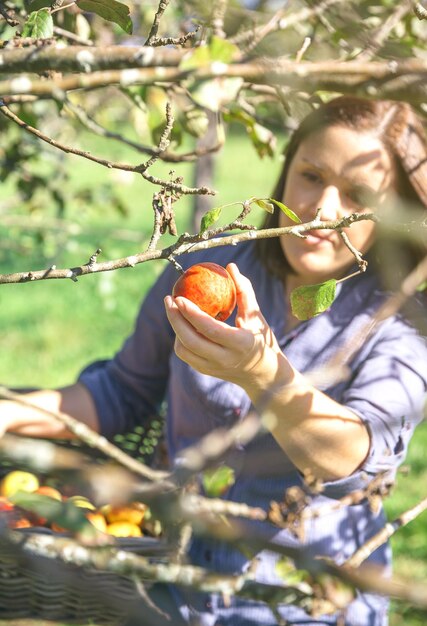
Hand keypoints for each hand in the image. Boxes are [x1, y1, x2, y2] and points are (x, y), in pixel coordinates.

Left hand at [164, 263, 291, 392]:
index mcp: (240, 344)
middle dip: (175, 319)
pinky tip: (182, 324)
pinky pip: (186, 355)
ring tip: (175, 310)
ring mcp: (214, 368)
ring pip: (184, 350)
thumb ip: (243, 290)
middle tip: (169, 299)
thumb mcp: (256, 315)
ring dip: (176, 328)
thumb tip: (230, 266)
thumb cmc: (261, 338)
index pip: (210, 329)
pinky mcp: (206, 372)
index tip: (179, 297)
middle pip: (191, 341)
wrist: (264, 375)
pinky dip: (180, 339)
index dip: (192, 314)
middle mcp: (225, 359)